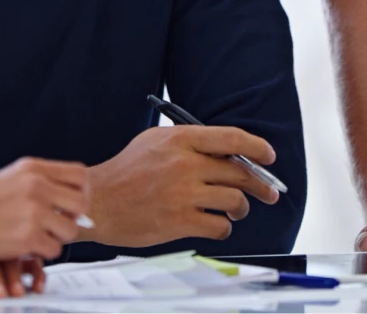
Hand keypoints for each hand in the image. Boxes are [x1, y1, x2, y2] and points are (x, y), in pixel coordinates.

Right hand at [0, 156, 90, 278]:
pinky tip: (26, 247)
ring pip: (71, 229)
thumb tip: (75, 197)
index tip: (72, 204)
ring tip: (38, 236)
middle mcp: (36, 186)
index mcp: (32, 168)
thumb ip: (42, 183)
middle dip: (75, 218)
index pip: (79, 175)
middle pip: (82, 202)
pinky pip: (55, 249)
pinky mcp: (28, 236)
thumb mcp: (10, 179)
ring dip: (58, 238)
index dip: (82, 192)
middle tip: (59, 225)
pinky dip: (43, 253)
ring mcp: (33, 211)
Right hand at [85, 125, 280, 246]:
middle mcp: (185, 164)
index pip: (233, 139)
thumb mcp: (155, 141)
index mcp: (180, 139)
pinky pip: (219, 225)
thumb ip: (190, 141)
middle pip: (240, 172)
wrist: (97, 202)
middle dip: (261, 185)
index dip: (258, 147)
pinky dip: (224, 227)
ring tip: (236, 210)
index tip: (269, 157)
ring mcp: (183, 193)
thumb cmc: (126, 171)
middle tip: (269, 193)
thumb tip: (227, 150)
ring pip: (234, 200)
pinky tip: (217, 225)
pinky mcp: (180, 221)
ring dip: (241, 208)